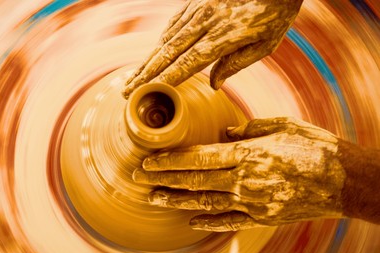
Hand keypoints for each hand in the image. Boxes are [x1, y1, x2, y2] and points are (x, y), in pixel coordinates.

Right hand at [123, 0, 302, 97]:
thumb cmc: (275, 11)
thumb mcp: (266, 43)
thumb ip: (236, 64)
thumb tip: (213, 84)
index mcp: (224, 36)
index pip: (188, 62)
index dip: (166, 78)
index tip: (147, 92)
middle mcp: (206, 22)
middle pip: (169, 52)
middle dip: (146, 74)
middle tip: (127, 91)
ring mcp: (198, 9)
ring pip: (166, 39)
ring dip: (148, 60)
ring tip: (133, 78)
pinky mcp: (196, 1)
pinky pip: (173, 24)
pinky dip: (160, 41)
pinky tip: (152, 54)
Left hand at [133, 117, 345, 230]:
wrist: (346, 181)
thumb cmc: (316, 147)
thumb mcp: (283, 125)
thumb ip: (250, 129)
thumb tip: (225, 132)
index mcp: (247, 153)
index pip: (197, 158)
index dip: (169, 161)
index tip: (148, 162)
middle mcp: (244, 180)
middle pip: (194, 181)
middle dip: (162, 180)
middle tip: (138, 179)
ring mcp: (252, 202)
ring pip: (204, 203)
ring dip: (176, 201)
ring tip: (154, 199)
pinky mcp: (262, 218)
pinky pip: (229, 221)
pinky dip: (208, 220)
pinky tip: (190, 220)